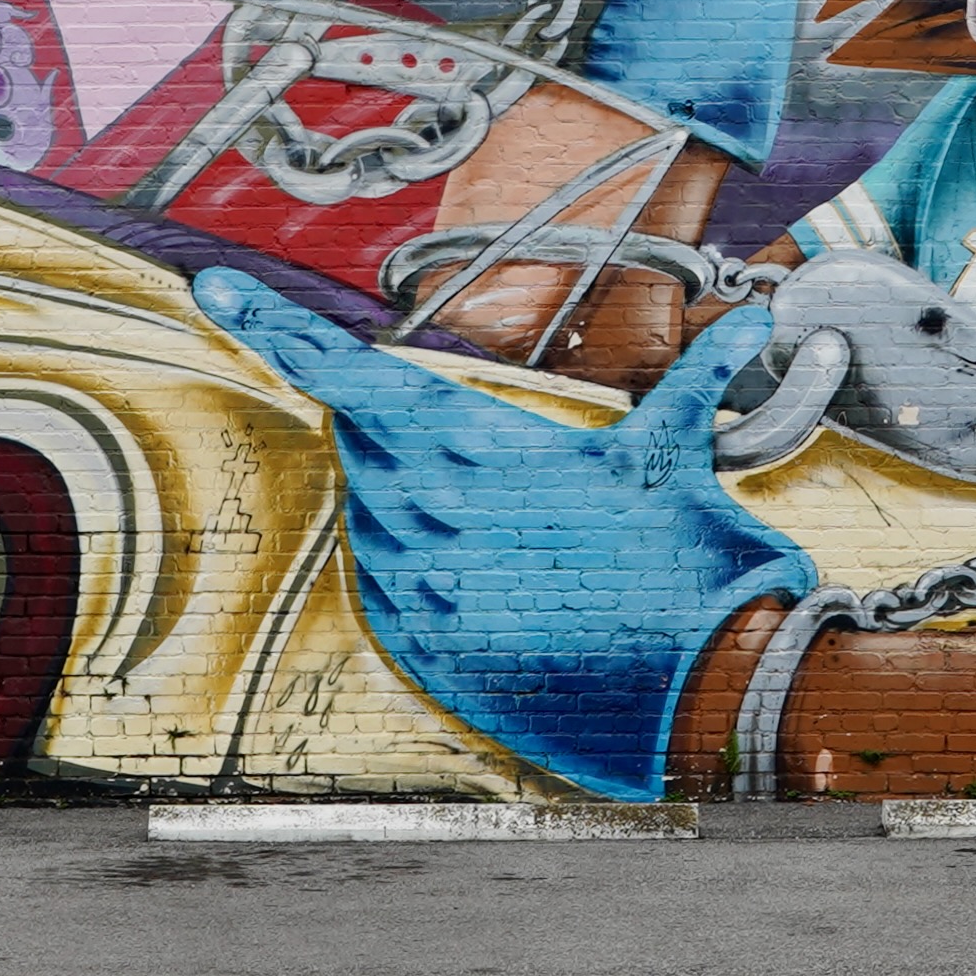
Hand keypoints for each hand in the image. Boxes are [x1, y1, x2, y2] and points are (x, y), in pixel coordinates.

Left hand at [193, 269, 814, 800]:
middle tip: (488, 463)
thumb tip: (760, 313)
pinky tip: (495, 582)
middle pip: (364, 439)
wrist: (686, 688)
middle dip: (405, 435)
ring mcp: (412, 582)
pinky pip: (388, 587)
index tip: (214, 288)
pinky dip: (423, 572)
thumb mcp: (675, 454)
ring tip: (514, 532)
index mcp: (466, 443)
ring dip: (417, 506)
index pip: (341, 368)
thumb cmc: (676, 561)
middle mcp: (420, 508)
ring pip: (373, 512)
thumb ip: (698, 373)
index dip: (270, 324)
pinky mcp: (419, 645)